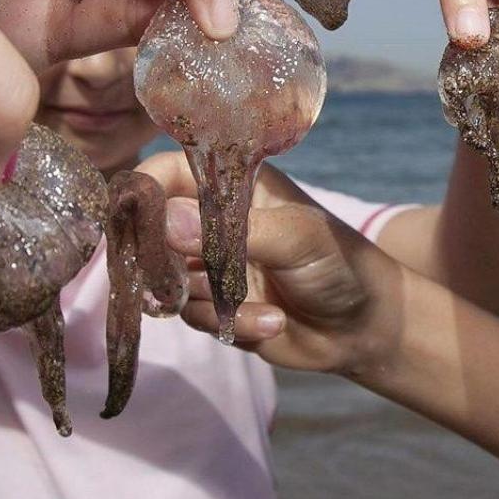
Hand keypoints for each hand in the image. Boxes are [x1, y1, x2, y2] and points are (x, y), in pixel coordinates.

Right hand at [134, 152, 406, 376]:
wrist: (365, 327)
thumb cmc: (340, 263)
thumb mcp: (297, 238)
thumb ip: (234, 231)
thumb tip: (167, 221)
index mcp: (232, 185)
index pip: (168, 172)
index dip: (144, 192)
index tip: (133, 221)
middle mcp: (212, 221)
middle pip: (152, 229)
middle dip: (166, 259)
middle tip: (195, 275)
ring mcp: (209, 265)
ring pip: (168, 281)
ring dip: (207, 298)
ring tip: (254, 302)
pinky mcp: (213, 307)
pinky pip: (193, 317)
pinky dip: (230, 323)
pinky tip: (272, 322)